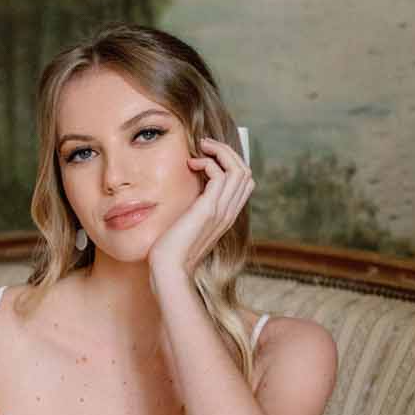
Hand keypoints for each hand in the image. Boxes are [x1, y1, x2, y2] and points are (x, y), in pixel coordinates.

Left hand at [147, 134, 254, 284]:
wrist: (169, 269)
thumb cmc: (172, 249)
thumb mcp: (187, 223)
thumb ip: (195, 207)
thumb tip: (190, 186)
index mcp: (226, 216)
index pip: (244, 182)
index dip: (230, 164)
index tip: (208, 157)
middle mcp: (229, 212)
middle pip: (245, 171)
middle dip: (227, 152)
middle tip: (205, 146)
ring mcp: (222, 210)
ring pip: (239, 169)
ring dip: (220, 151)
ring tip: (200, 149)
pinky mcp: (210, 208)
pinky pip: (221, 174)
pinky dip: (208, 162)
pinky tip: (192, 165)